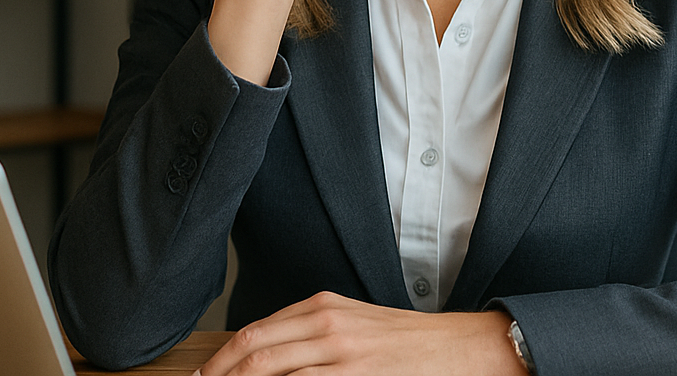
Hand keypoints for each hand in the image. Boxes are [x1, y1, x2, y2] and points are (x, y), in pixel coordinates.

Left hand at [196, 292, 525, 375]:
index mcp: (322, 306)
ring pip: (271, 373)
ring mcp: (339, 355)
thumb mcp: (352, 322)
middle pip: (253, 352)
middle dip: (222, 375)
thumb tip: (267, 352)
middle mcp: (326, 326)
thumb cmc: (404, 340)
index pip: (254, 332)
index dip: (223, 360)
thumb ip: (310, 331)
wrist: (454, 348)